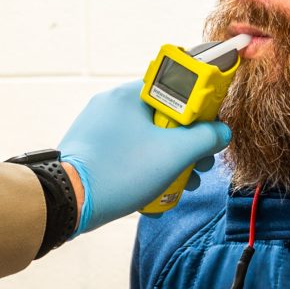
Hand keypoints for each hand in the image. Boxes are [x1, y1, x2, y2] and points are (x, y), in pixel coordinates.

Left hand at [57, 82, 231, 233]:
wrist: (68, 202)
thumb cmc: (119, 172)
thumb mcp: (174, 154)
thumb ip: (205, 139)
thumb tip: (221, 132)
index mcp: (129, 94)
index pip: (174, 86)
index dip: (199, 108)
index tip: (210, 129)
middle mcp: (111, 105)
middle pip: (163, 116)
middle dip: (187, 143)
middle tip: (201, 165)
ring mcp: (98, 128)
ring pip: (147, 138)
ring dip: (169, 160)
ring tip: (183, 185)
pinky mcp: (91, 150)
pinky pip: (128, 152)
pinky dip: (145, 169)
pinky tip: (156, 193)